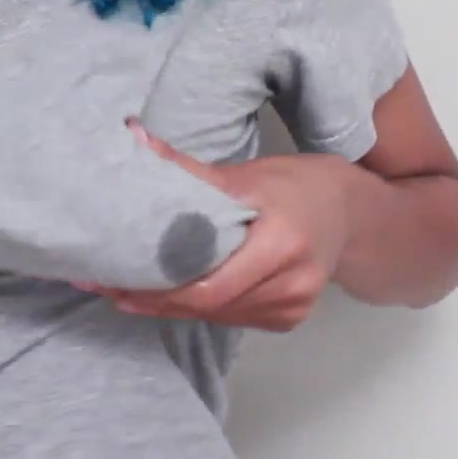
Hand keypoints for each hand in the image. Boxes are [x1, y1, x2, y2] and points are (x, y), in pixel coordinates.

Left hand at [76, 120, 351, 331]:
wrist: (348, 213)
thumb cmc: (293, 186)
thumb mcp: (246, 174)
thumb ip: (188, 170)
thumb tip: (135, 139)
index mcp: (282, 244)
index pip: (210, 285)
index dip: (160, 289)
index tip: (116, 279)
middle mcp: (291, 284)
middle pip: (209, 305)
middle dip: (155, 300)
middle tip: (109, 287)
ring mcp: (293, 307)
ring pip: (217, 316)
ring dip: (171, 306)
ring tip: (127, 290)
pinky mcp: (288, 319)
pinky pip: (232, 317)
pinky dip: (199, 307)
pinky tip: (169, 295)